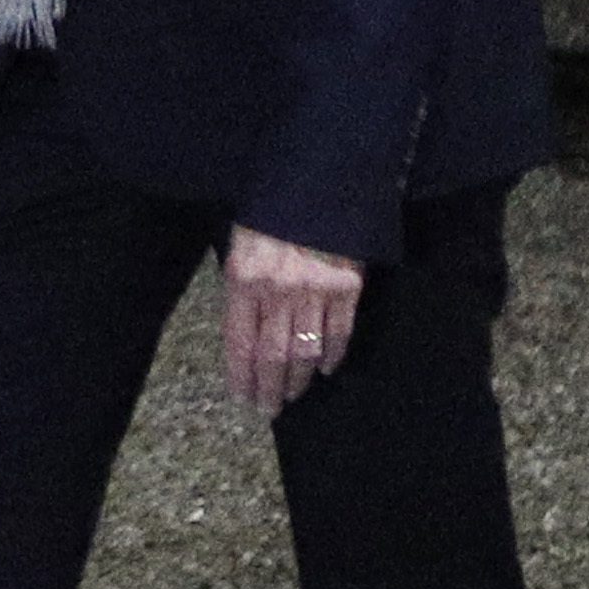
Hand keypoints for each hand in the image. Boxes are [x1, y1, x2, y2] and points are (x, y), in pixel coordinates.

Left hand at [220, 224, 360, 424]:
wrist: (321, 179)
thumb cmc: (271, 209)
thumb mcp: (241, 244)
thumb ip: (241, 287)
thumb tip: (245, 334)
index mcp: (243, 278)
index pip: (239, 342)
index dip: (241, 375)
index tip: (242, 397)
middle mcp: (278, 291)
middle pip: (272, 355)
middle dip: (269, 387)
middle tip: (268, 409)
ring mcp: (315, 291)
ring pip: (305, 350)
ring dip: (298, 379)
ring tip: (292, 395)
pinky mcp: (348, 287)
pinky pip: (339, 332)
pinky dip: (332, 355)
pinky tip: (325, 369)